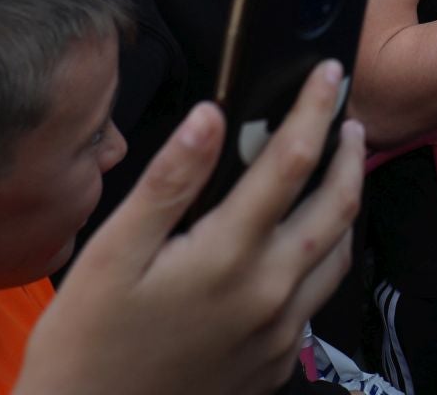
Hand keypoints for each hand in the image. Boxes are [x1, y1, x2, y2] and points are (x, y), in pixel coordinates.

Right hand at [15, 62, 364, 394]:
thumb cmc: (86, 342)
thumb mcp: (112, 254)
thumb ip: (170, 182)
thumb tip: (212, 116)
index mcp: (229, 256)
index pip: (291, 162)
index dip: (314, 110)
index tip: (330, 73)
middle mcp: (269, 293)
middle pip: (337, 207)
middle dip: (350, 154)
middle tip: (348, 119)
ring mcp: (279, 332)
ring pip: (337, 254)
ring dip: (346, 205)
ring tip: (338, 171)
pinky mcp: (276, 362)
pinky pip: (317, 298)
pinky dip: (323, 257)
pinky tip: (303, 243)